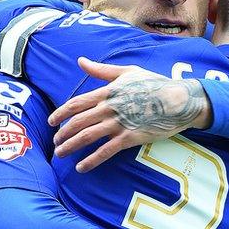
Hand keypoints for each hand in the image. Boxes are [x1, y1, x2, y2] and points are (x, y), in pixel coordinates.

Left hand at [48, 57, 211, 172]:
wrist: (177, 100)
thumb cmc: (154, 83)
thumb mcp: (127, 72)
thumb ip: (101, 70)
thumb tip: (81, 61)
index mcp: (107, 92)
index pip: (76, 104)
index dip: (60, 113)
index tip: (51, 122)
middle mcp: (109, 108)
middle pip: (77, 122)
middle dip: (63, 134)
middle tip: (55, 143)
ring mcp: (119, 124)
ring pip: (87, 137)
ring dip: (71, 147)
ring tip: (61, 154)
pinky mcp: (129, 138)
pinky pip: (105, 151)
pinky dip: (91, 160)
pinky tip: (81, 167)